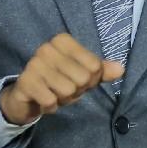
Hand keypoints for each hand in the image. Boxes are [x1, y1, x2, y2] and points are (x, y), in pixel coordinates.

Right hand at [0, 34, 123, 126]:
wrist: (27, 96)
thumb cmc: (58, 82)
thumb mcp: (82, 75)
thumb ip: (101, 71)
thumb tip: (121, 69)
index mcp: (63, 41)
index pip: (95, 66)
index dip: (91, 80)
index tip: (76, 79)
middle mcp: (46, 48)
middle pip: (83, 78)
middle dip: (77, 91)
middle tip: (63, 89)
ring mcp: (34, 64)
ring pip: (67, 90)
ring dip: (63, 99)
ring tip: (53, 93)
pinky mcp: (25, 82)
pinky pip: (51, 101)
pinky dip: (51, 107)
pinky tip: (44, 101)